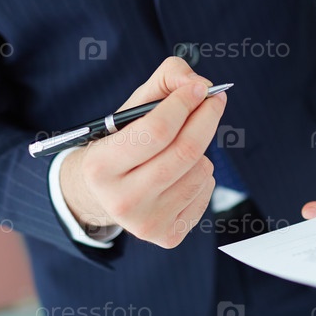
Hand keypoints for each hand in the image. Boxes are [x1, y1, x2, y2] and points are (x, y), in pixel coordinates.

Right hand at [60, 57, 225, 247]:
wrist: (102, 194)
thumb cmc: (123, 142)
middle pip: (185, 152)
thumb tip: (198, 84)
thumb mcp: (132, 107)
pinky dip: (201, 173)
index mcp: (101, 167)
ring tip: (181, 147)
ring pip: (200, 170)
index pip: (157, 131)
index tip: (200, 89)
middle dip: (206, 118)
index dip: (184, 104)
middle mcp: (121, 201)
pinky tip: (181, 173)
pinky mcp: (168, 236)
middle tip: (215, 99)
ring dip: (200, 150)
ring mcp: (146, 223)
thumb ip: (165, 80)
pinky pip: (205, 191)